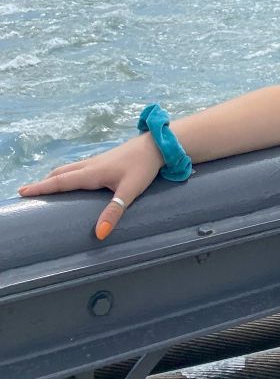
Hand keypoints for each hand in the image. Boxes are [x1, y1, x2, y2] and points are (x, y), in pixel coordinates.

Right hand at [17, 133, 164, 240]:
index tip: (22, 192)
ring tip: (44, 188)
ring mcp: (98, 160)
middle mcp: (91, 164)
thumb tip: (99, 234)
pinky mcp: (106, 160)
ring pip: (70, 168)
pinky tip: (72, 180)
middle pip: (61, 173)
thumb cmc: (144, 166)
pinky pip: (79, 167)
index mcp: (92, 172)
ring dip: (55, 177)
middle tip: (27, 193)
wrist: (159, 145)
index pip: (61, 181)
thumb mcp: (130, 190)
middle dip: (43, 183)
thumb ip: (114, 211)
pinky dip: (67, 173)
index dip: (41, 188)